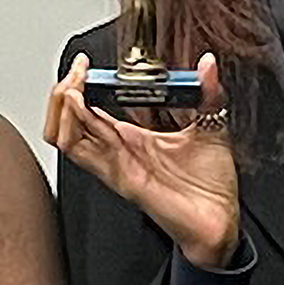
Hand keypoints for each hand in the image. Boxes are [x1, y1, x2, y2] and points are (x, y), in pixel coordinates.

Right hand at [40, 62, 243, 267]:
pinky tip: (79, 103)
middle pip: (69, 121)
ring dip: (62, 105)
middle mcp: (117, 152)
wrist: (221, 220)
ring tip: (72, 84)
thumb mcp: (210, 124)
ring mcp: (115, 165)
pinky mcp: (120, 178)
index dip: (81, 86)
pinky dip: (72, 125)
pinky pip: (80, 152)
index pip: (89, 110)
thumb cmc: (211, 184)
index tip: (85, 65)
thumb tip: (208, 64)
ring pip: (65, 135)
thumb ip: (206, 92)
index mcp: (132, 140)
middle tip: (76, 70)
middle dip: (64, 90)